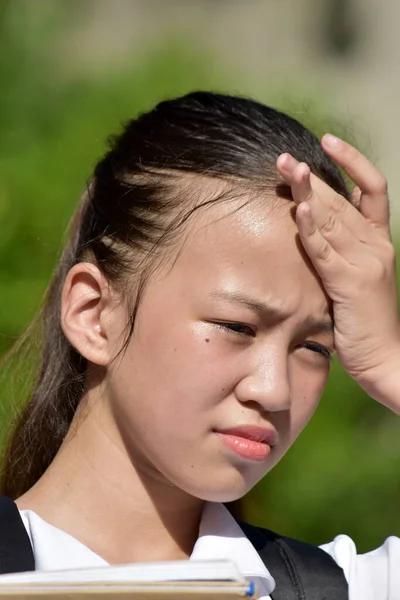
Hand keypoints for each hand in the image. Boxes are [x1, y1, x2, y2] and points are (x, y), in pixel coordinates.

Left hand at [276, 134, 399, 412]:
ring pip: (333, 218)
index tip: (328, 141)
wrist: (387, 359)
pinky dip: (310, 229)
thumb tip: (315, 227)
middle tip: (284, 158)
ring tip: (287, 169)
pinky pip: (326, 251)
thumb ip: (341, 251)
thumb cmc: (365, 321)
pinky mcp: (351, 284)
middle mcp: (375, 245)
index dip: (353, 161)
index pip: (371, 188)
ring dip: (308, 192)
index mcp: (379, 241)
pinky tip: (297, 210)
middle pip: (343, 198)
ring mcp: (365, 262)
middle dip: (313, 175)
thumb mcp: (357, 278)